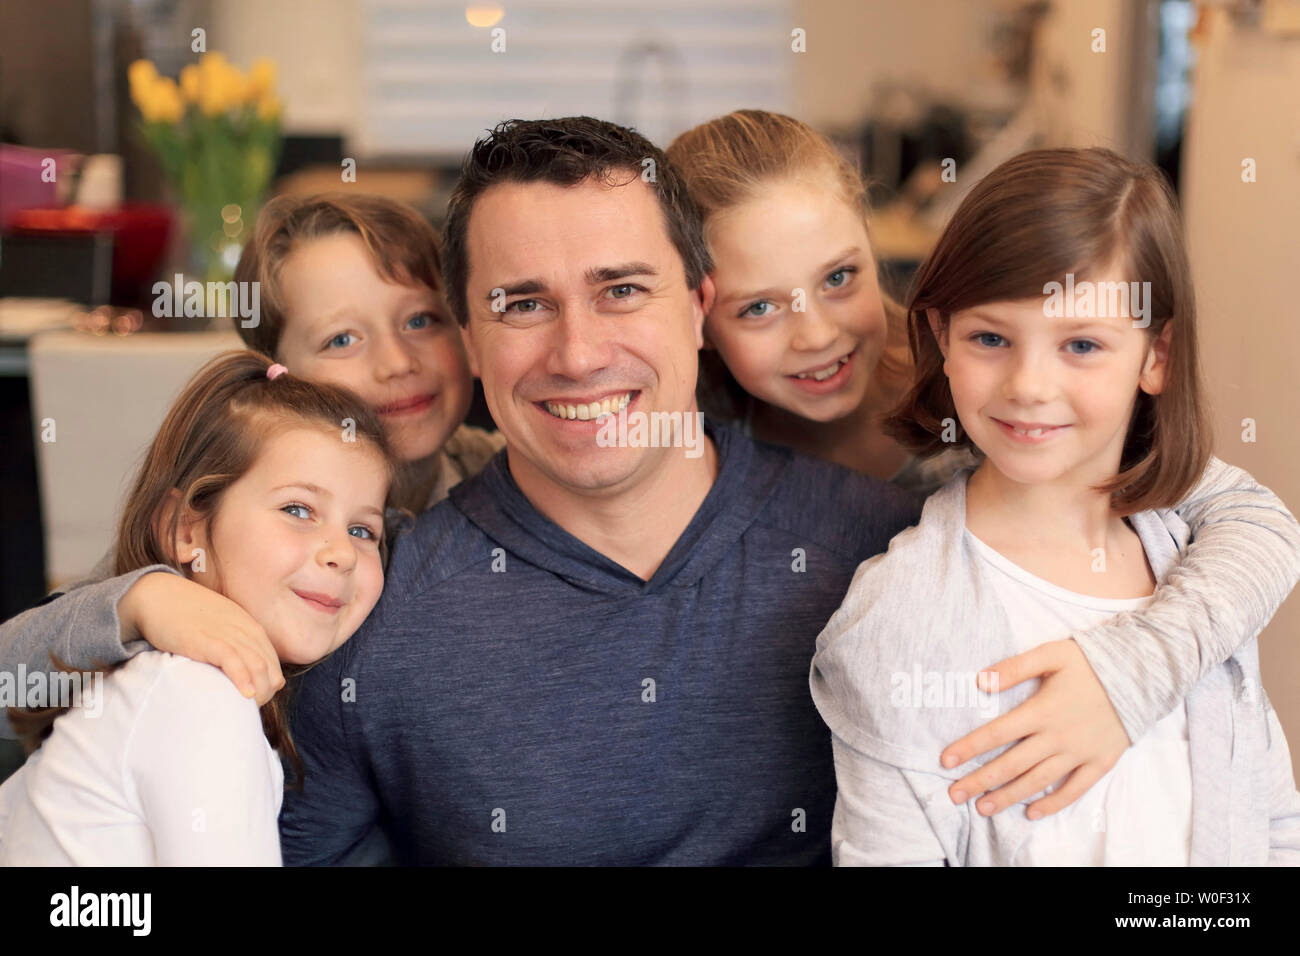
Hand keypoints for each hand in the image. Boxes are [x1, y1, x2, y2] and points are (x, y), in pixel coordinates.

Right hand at [117, 572, 284, 704]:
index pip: (273, 663)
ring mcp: (228, 634)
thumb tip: (240, 673)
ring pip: (258, 667)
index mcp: (250, 628)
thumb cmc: (186, 614)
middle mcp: (245, 631)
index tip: (253, 701)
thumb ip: (233, 643)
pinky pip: (233, 660)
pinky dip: (243, 679)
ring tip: (248, 708)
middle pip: (270, 669)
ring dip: (259, 693)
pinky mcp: (208, 640)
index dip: (268, 686)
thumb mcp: (219, 626)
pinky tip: (245, 694)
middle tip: (249, 710)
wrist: (157, 595)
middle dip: (265, 693)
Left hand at [940, 639, 1128, 818]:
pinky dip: (1053, 803)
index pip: (997, 733)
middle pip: (1012, 764)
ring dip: (1009, 796)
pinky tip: (1032, 813)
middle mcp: (1058, 736)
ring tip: (983, 808)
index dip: (970, 747)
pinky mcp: (1100, 762)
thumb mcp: (1051, 654)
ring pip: (1037, 781)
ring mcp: (1080, 753)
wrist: (1141, 675)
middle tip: (954, 794)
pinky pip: (1074, 790)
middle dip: (980, 780)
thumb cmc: (1090, 662)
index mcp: (1042, 710)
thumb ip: (1015, 667)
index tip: (945, 760)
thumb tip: (981, 681)